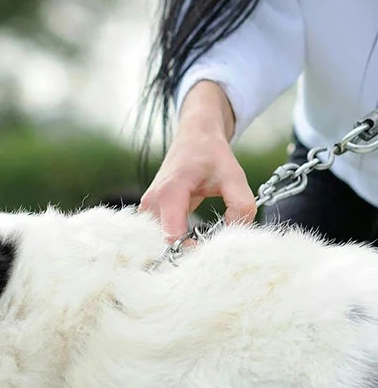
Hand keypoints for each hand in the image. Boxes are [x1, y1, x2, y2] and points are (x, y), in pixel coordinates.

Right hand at [139, 80, 256, 242]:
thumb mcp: (234, 177)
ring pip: (158, 240)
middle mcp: (151, 202)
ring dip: (180, 245)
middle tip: (212, 248)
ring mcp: (146, 207)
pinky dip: (175, 238)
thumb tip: (234, 235)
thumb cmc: (212, 155)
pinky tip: (192, 235)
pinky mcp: (148, 210)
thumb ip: (241, 207)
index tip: (214, 249)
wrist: (194, 137)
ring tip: (203, 240)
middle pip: (163, 242)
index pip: (172, 237)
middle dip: (187, 250)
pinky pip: (157, 233)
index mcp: (170, 193)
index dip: (193, 250)